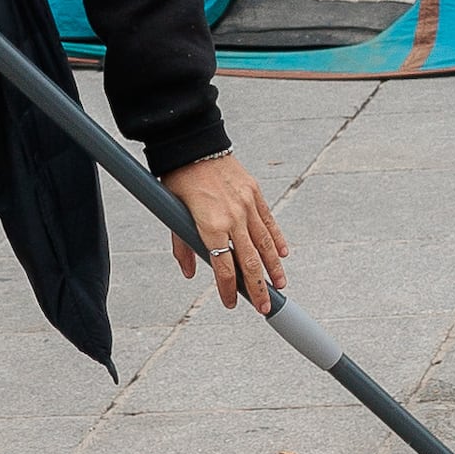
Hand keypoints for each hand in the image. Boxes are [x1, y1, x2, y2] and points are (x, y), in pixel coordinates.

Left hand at [161, 152, 288, 309]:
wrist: (193, 146)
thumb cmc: (178, 180)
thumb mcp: (172, 214)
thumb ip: (182, 246)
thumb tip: (190, 272)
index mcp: (210, 226)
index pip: (223, 267)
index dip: (228, 289)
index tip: (232, 303)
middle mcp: (232, 218)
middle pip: (250, 261)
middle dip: (258, 288)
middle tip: (265, 307)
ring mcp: (246, 205)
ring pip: (264, 244)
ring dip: (273, 268)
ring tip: (280, 285)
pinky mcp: (254, 193)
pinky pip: (269, 222)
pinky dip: (277, 239)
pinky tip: (282, 255)